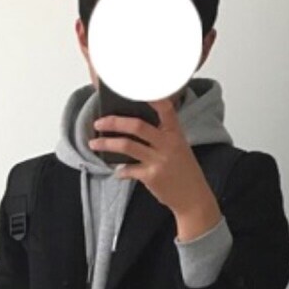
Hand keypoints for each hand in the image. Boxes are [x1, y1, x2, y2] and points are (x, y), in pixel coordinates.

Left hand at [89, 98, 221, 241]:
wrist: (194, 199)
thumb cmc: (185, 172)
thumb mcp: (180, 148)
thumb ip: (163, 135)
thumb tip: (134, 126)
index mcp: (176, 134)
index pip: (166, 109)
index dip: (152, 97)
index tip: (135, 88)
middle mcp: (167, 145)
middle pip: (137, 126)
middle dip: (114, 122)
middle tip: (99, 122)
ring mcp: (159, 161)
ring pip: (126, 146)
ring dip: (106, 144)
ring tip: (94, 143)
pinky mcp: (151, 177)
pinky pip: (129, 170)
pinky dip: (120, 170)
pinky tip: (117, 171)